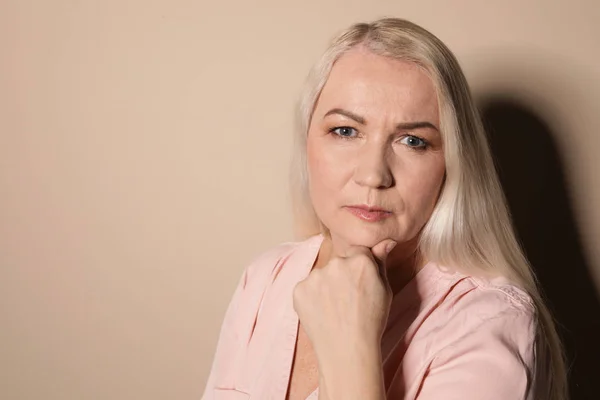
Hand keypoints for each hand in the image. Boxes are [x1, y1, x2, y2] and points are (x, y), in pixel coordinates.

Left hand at [292, 238, 396, 373]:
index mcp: (360, 261)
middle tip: (348, 300)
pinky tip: (322, 313)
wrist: (348, 351)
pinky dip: (312, 298)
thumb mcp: (385, 290)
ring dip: (326, 286)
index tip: (360, 284)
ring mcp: (315, 276)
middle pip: (339, 262)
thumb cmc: (371, 322)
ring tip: (335, 310)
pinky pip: (306, 287)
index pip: (358, 252)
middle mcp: (336, 263)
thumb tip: (385, 241)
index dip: (360, 268)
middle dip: (342, 275)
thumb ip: (381, 262)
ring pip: (322, 275)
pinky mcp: (299, 289)